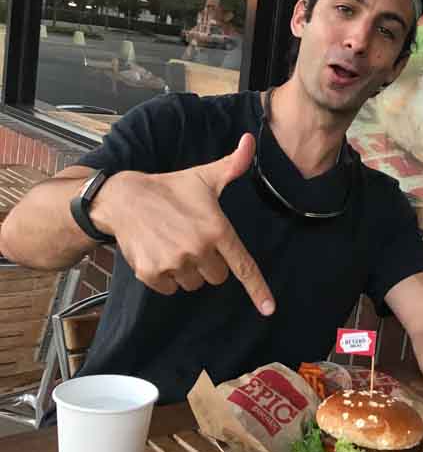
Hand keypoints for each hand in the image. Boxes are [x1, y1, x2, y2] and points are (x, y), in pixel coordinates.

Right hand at [92, 133, 274, 315]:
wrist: (124, 198)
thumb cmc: (171, 188)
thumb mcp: (204, 176)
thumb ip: (233, 165)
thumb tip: (250, 141)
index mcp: (216, 229)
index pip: (243, 265)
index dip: (258, 289)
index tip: (269, 309)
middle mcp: (198, 248)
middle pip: (218, 276)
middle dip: (211, 262)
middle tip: (193, 239)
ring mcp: (174, 263)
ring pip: (195, 284)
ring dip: (189, 270)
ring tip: (175, 244)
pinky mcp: (152, 273)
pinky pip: (171, 289)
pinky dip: (168, 277)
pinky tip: (160, 253)